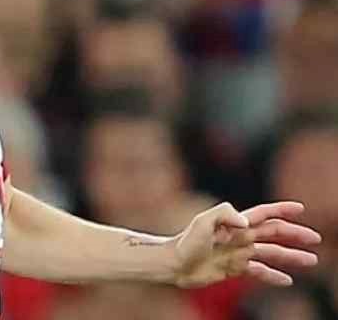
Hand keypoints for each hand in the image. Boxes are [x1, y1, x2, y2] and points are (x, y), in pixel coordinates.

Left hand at [172, 201, 321, 287]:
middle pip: (273, 233)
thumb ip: (225, 214)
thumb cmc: (186, 241)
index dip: (281, 210)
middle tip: (315, 238)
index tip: (300, 208)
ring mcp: (238, 253)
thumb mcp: (203, 221)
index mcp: (234, 223)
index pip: (263, 214)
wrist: (174, 264)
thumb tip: (246, 223)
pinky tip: (287, 280)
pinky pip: (258, 271)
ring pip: (271, 253)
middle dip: (294, 234)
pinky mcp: (234, 268)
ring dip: (291, 256)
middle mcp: (239, 237)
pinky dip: (273, 275)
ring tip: (311, 261)